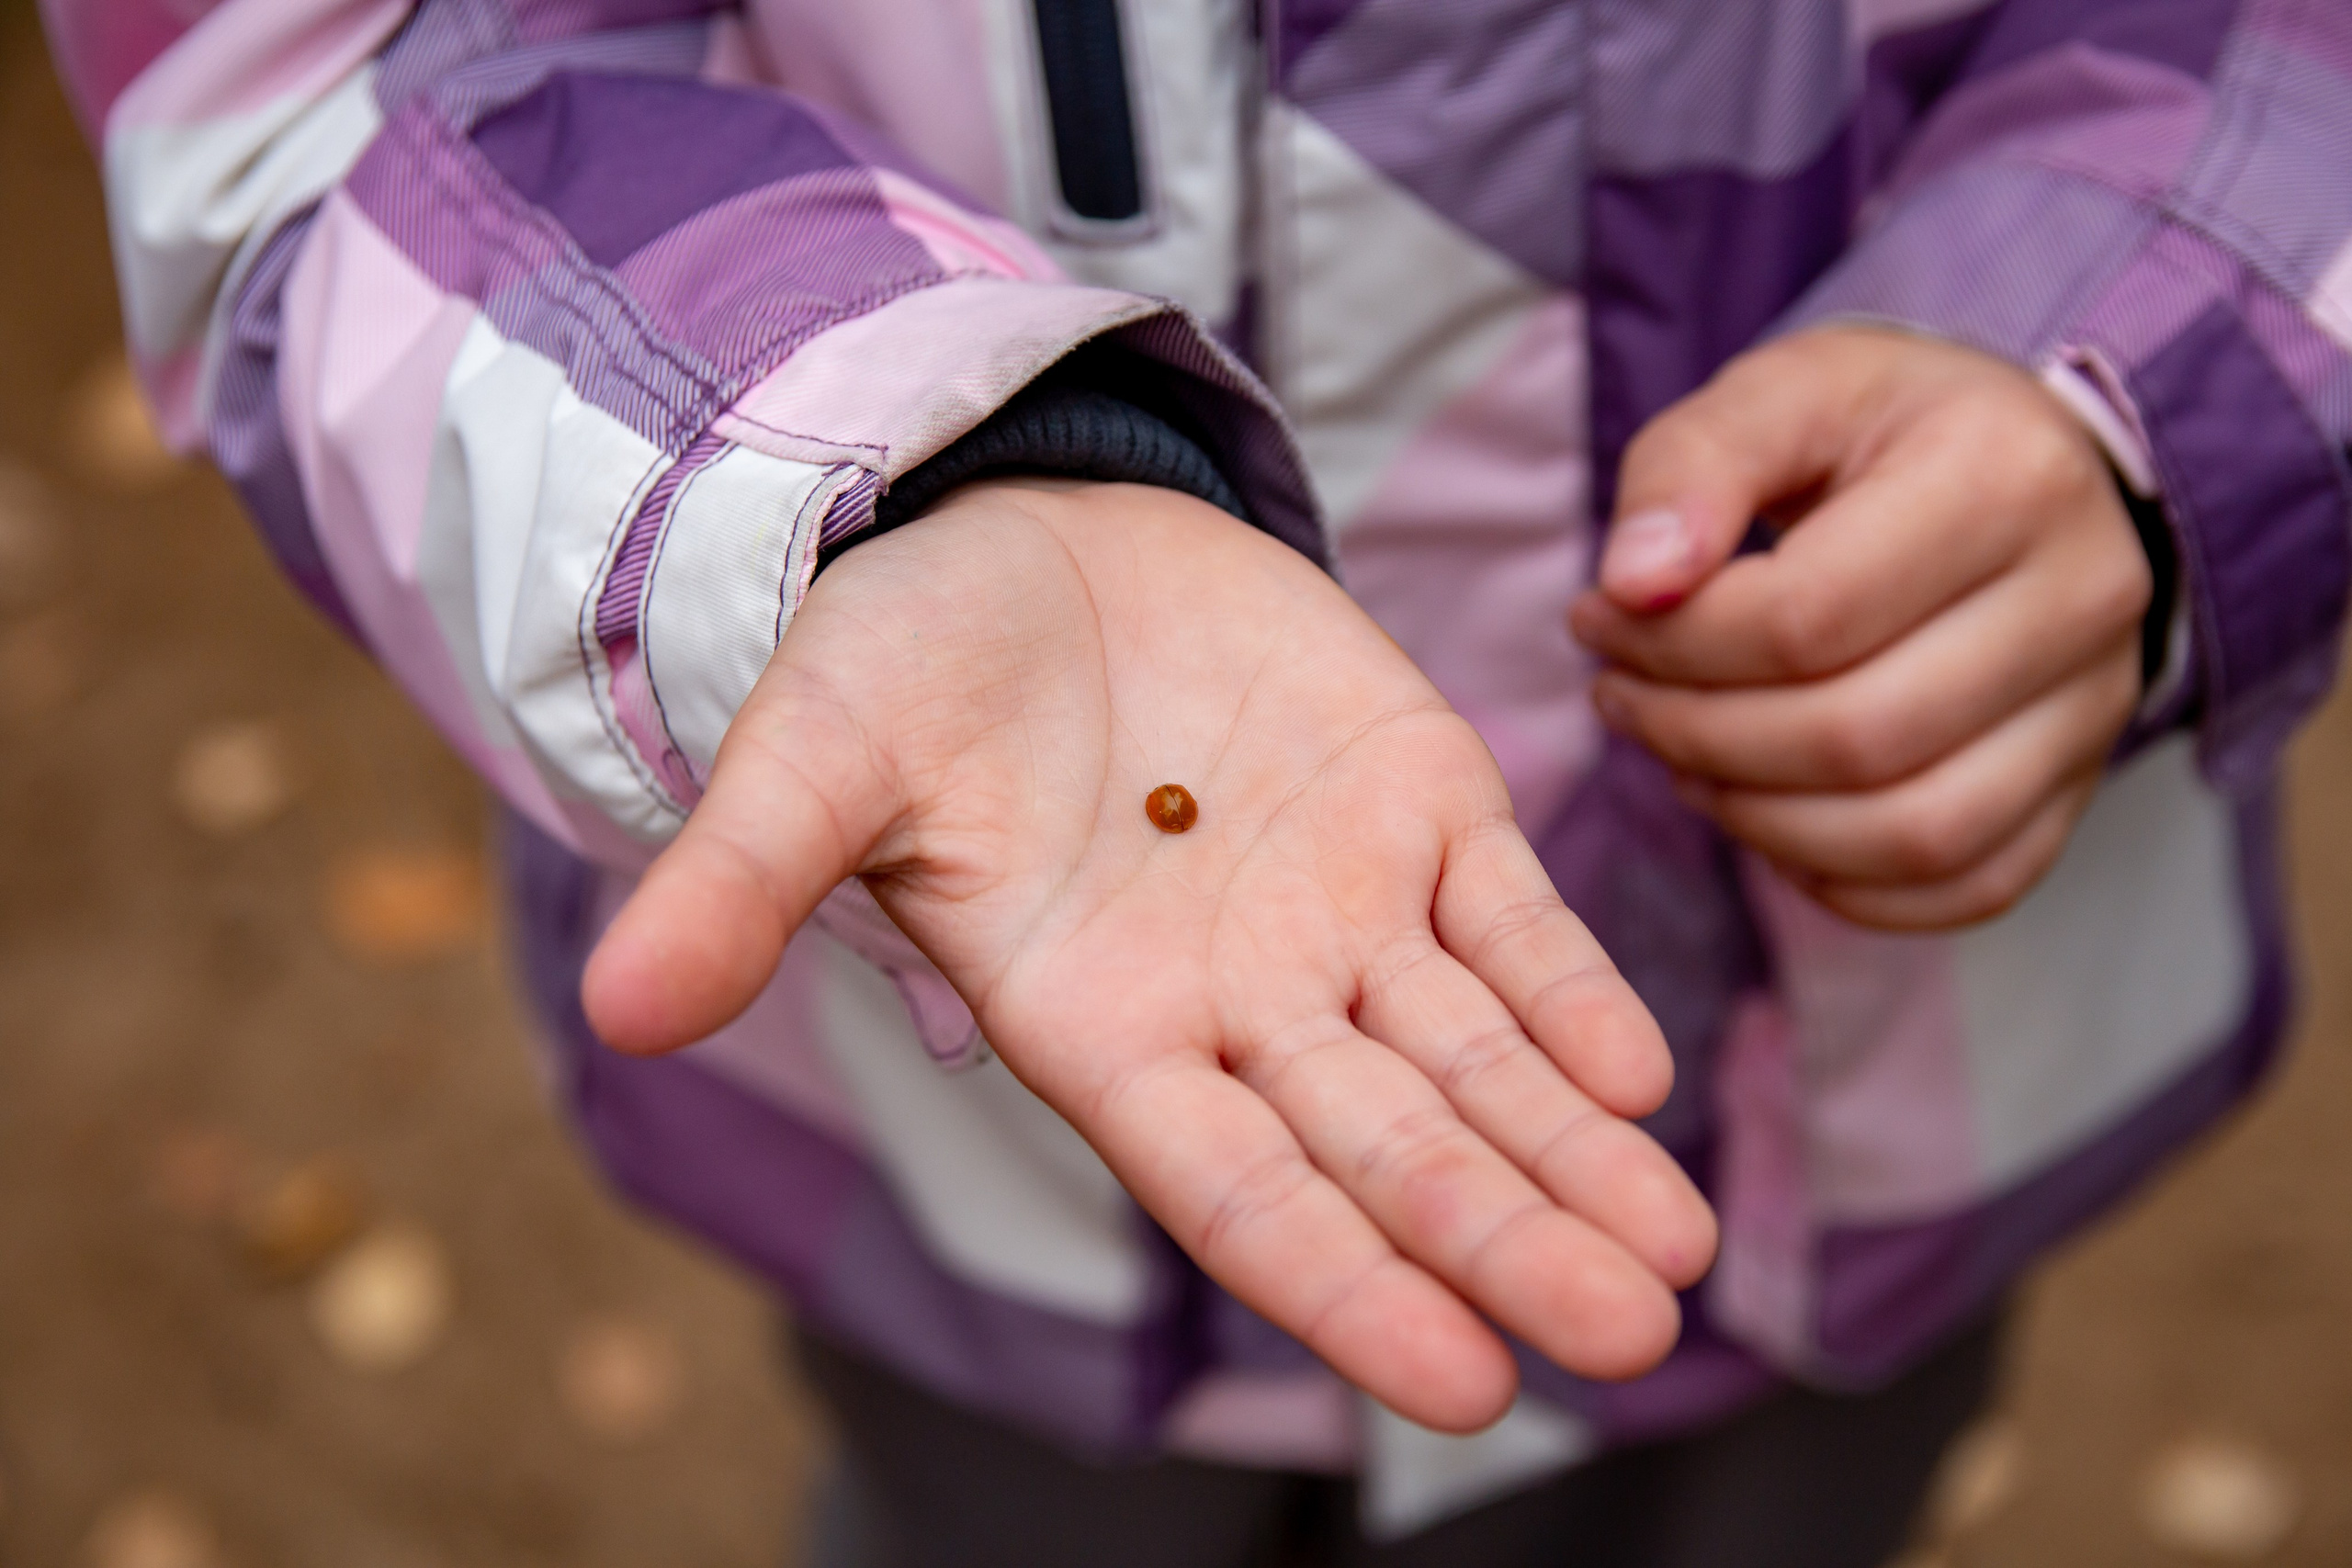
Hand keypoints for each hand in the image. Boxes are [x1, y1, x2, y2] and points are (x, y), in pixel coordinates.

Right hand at [583, 480, 1715, 1430]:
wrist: (1016, 526)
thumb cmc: (903, 661)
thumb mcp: (818, 754)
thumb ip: (747, 882)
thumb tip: (616, 1007)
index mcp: (1102, 1028)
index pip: (1236, 1189)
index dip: (1340, 1281)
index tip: (1459, 1385)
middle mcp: (1239, 1002)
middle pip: (1388, 1149)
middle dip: (1504, 1241)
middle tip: (1629, 1337)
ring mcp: (1342, 908)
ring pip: (1475, 1057)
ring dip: (1572, 1150)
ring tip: (1676, 1253)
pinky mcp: (1418, 802)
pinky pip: (1509, 916)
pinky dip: (1571, 989)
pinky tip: (1640, 1071)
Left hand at [1569, 327, 2152, 930]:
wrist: (2014, 461)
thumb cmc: (1881, 427)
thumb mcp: (1780, 394)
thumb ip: (1689, 471)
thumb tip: (1631, 587)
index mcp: (2006, 475)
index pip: (1806, 618)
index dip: (1673, 644)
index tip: (1599, 618)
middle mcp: (2081, 598)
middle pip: (1856, 737)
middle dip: (1698, 735)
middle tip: (1620, 698)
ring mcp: (2095, 704)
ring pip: (1914, 834)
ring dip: (1759, 821)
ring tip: (1681, 757)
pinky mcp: (2080, 782)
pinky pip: (1967, 885)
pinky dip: (1846, 882)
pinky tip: (1768, 816)